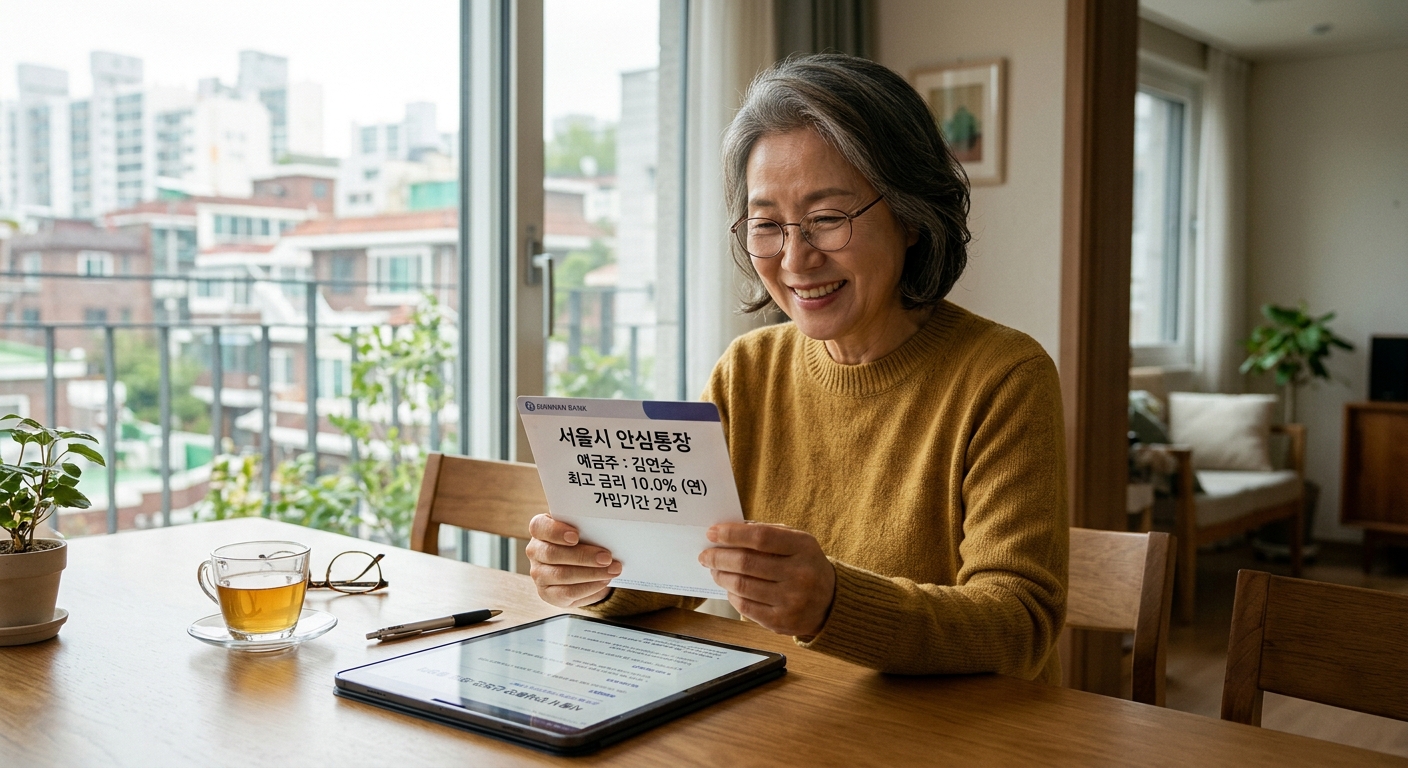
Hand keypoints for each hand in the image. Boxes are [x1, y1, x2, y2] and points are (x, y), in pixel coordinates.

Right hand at [525, 514, 620, 607]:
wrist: (577, 565)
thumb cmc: (580, 541)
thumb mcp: (581, 530)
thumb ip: (587, 527)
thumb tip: (607, 532)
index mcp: (540, 530)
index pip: (539, 527)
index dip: (555, 531)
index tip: (575, 536)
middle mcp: (535, 551)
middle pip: (553, 554)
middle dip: (583, 556)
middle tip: (606, 557)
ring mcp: (539, 574)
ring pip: (562, 575)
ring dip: (591, 574)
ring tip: (612, 570)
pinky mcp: (547, 593)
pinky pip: (568, 593)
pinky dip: (589, 588)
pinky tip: (603, 582)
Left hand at [699, 522, 835, 638]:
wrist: (830, 602)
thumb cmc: (805, 565)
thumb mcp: (797, 542)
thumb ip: (767, 532)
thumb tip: (729, 531)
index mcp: (803, 547)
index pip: (761, 537)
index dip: (732, 534)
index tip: (712, 533)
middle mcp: (800, 574)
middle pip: (746, 562)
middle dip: (719, 557)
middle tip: (706, 555)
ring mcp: (791, 600)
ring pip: (742, 585)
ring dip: (721, 576)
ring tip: (715, 570)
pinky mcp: (781, 622)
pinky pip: (745, 606)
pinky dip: (731, 594)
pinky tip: (729, 587)